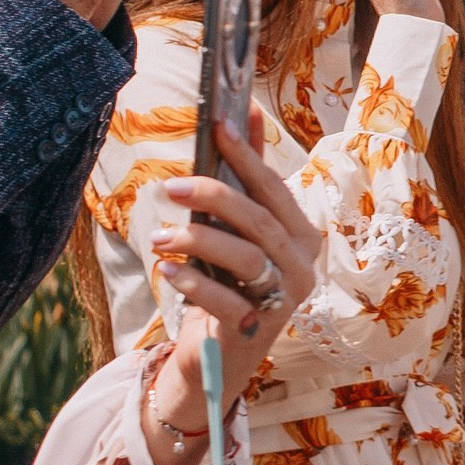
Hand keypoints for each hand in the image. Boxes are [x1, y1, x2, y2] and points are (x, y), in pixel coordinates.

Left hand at [142, 110, 318, 464]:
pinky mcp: (255, 330)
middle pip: (261, 221)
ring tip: (162, 237)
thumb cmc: (230, 281)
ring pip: (246, 258)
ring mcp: (282, 300)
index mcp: (302, 236)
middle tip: (172, 187)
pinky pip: (226, 300)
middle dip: (216, 197)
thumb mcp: (238, 229)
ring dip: (200, 242)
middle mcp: (301, 267)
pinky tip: (168, 271)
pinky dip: (194, 282)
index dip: (247, 156)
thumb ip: (246, 175)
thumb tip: (245, 111)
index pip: (274, 189)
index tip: (219, 126)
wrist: (220, 354)